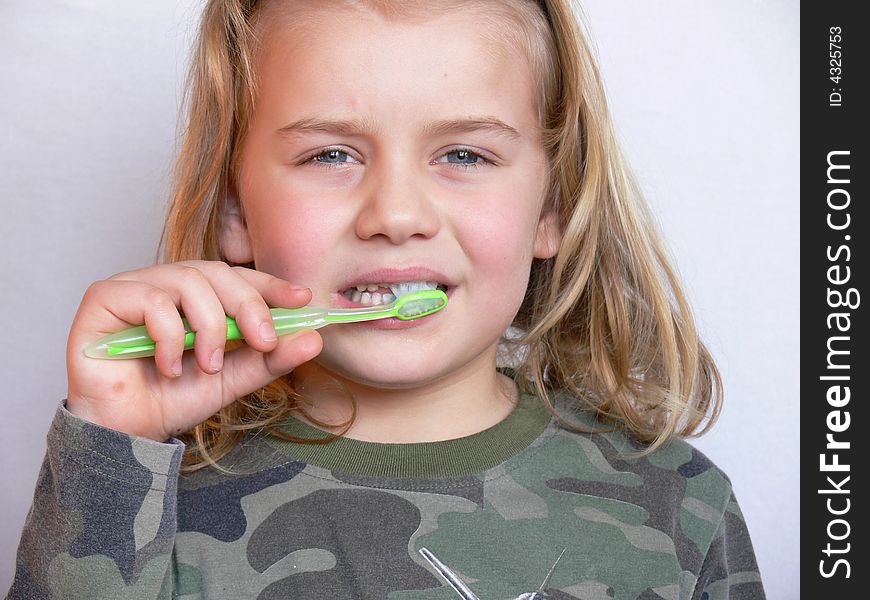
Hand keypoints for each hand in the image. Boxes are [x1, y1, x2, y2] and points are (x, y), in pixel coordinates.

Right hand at [66, 261, 322, 440]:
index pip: (238, 277)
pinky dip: (169, 334)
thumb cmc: (172, 399)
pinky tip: (170, 366)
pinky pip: (150, 297)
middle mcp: (165, 284)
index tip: (302, 300)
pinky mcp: (104, 298)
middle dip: (248, 304)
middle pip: (216, 272)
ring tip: (209, 364)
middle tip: (265, 340)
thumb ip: (270, 358)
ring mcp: (134, 287)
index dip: (270, 284)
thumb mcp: (233, 379)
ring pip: (187, 279)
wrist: (124, 433)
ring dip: (209, 325)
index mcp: (196, 297)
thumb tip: (314, 338)